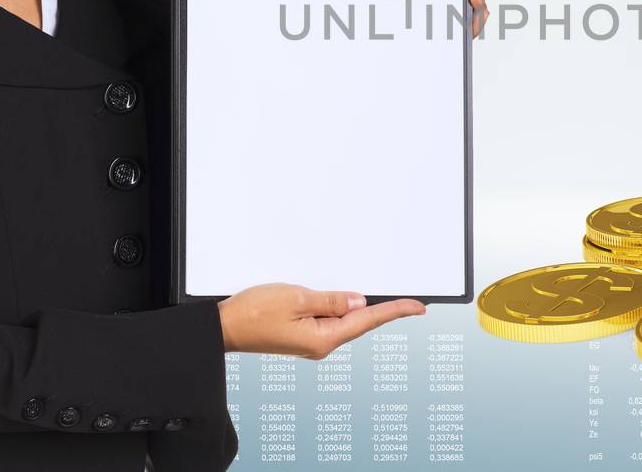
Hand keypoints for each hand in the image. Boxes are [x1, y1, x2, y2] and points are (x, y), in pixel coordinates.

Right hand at [217, 283, 425, 358]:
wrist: (223, 328)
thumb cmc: (253, 313)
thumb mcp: (297, 297)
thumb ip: (331, 300)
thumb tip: (358, 301)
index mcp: (323, 339)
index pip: (368, 321)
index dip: (396, 311)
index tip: (418, 307)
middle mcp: (320, 345)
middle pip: (359, 323)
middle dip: (383, 309)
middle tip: (408, 300)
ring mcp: (310, 342)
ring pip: (344, 321)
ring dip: (361, 308)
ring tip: (383, 297)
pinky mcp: (301, 335)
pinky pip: (329, 320)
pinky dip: (341, 308)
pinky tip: (347, 300)